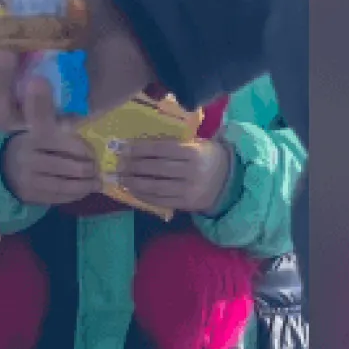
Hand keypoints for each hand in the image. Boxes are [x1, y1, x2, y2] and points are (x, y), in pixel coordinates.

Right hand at [0, 0, 154, 129]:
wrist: (130, 21)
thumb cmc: (82, 8)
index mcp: (1, 67)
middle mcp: (14, 92)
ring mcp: (40, 108)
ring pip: (2, 122)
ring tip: (7, 55)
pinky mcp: (69, 118)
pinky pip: (44, 126)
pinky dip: (36, 105)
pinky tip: (39, 81)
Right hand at [1, 81, 100, 205]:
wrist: (2, 167)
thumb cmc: (28, 144)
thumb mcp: (34, 126)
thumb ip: (47, 112)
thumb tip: (52, 91)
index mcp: (32, 138)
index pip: (64, 143)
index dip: (83, 149)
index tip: (92, 153)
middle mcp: (29, 159)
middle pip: (68, 166)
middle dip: (87, 169)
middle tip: (96, 168)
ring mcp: (29, 180)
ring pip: (65, 185)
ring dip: (86, 185)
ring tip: (96, 182)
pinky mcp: (32, 196)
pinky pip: (59, 198)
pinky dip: (75, 195)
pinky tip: (84, 190)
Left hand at [115, 138, 232, 214]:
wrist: (230, 180)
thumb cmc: (207, 156)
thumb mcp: (195, 144)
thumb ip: (173, 144)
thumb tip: (140, 144)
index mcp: (193, 152)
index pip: (161, 149)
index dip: (140, 148)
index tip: (123, 147)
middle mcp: (192, 171)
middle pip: (156, 168)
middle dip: (134, 166)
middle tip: (118, 164)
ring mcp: (190, 190)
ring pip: (157, 187)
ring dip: (135, 183)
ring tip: (121, 179)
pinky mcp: (188, 204)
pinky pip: (162, 201)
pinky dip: (145, 197)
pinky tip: (133, 191)